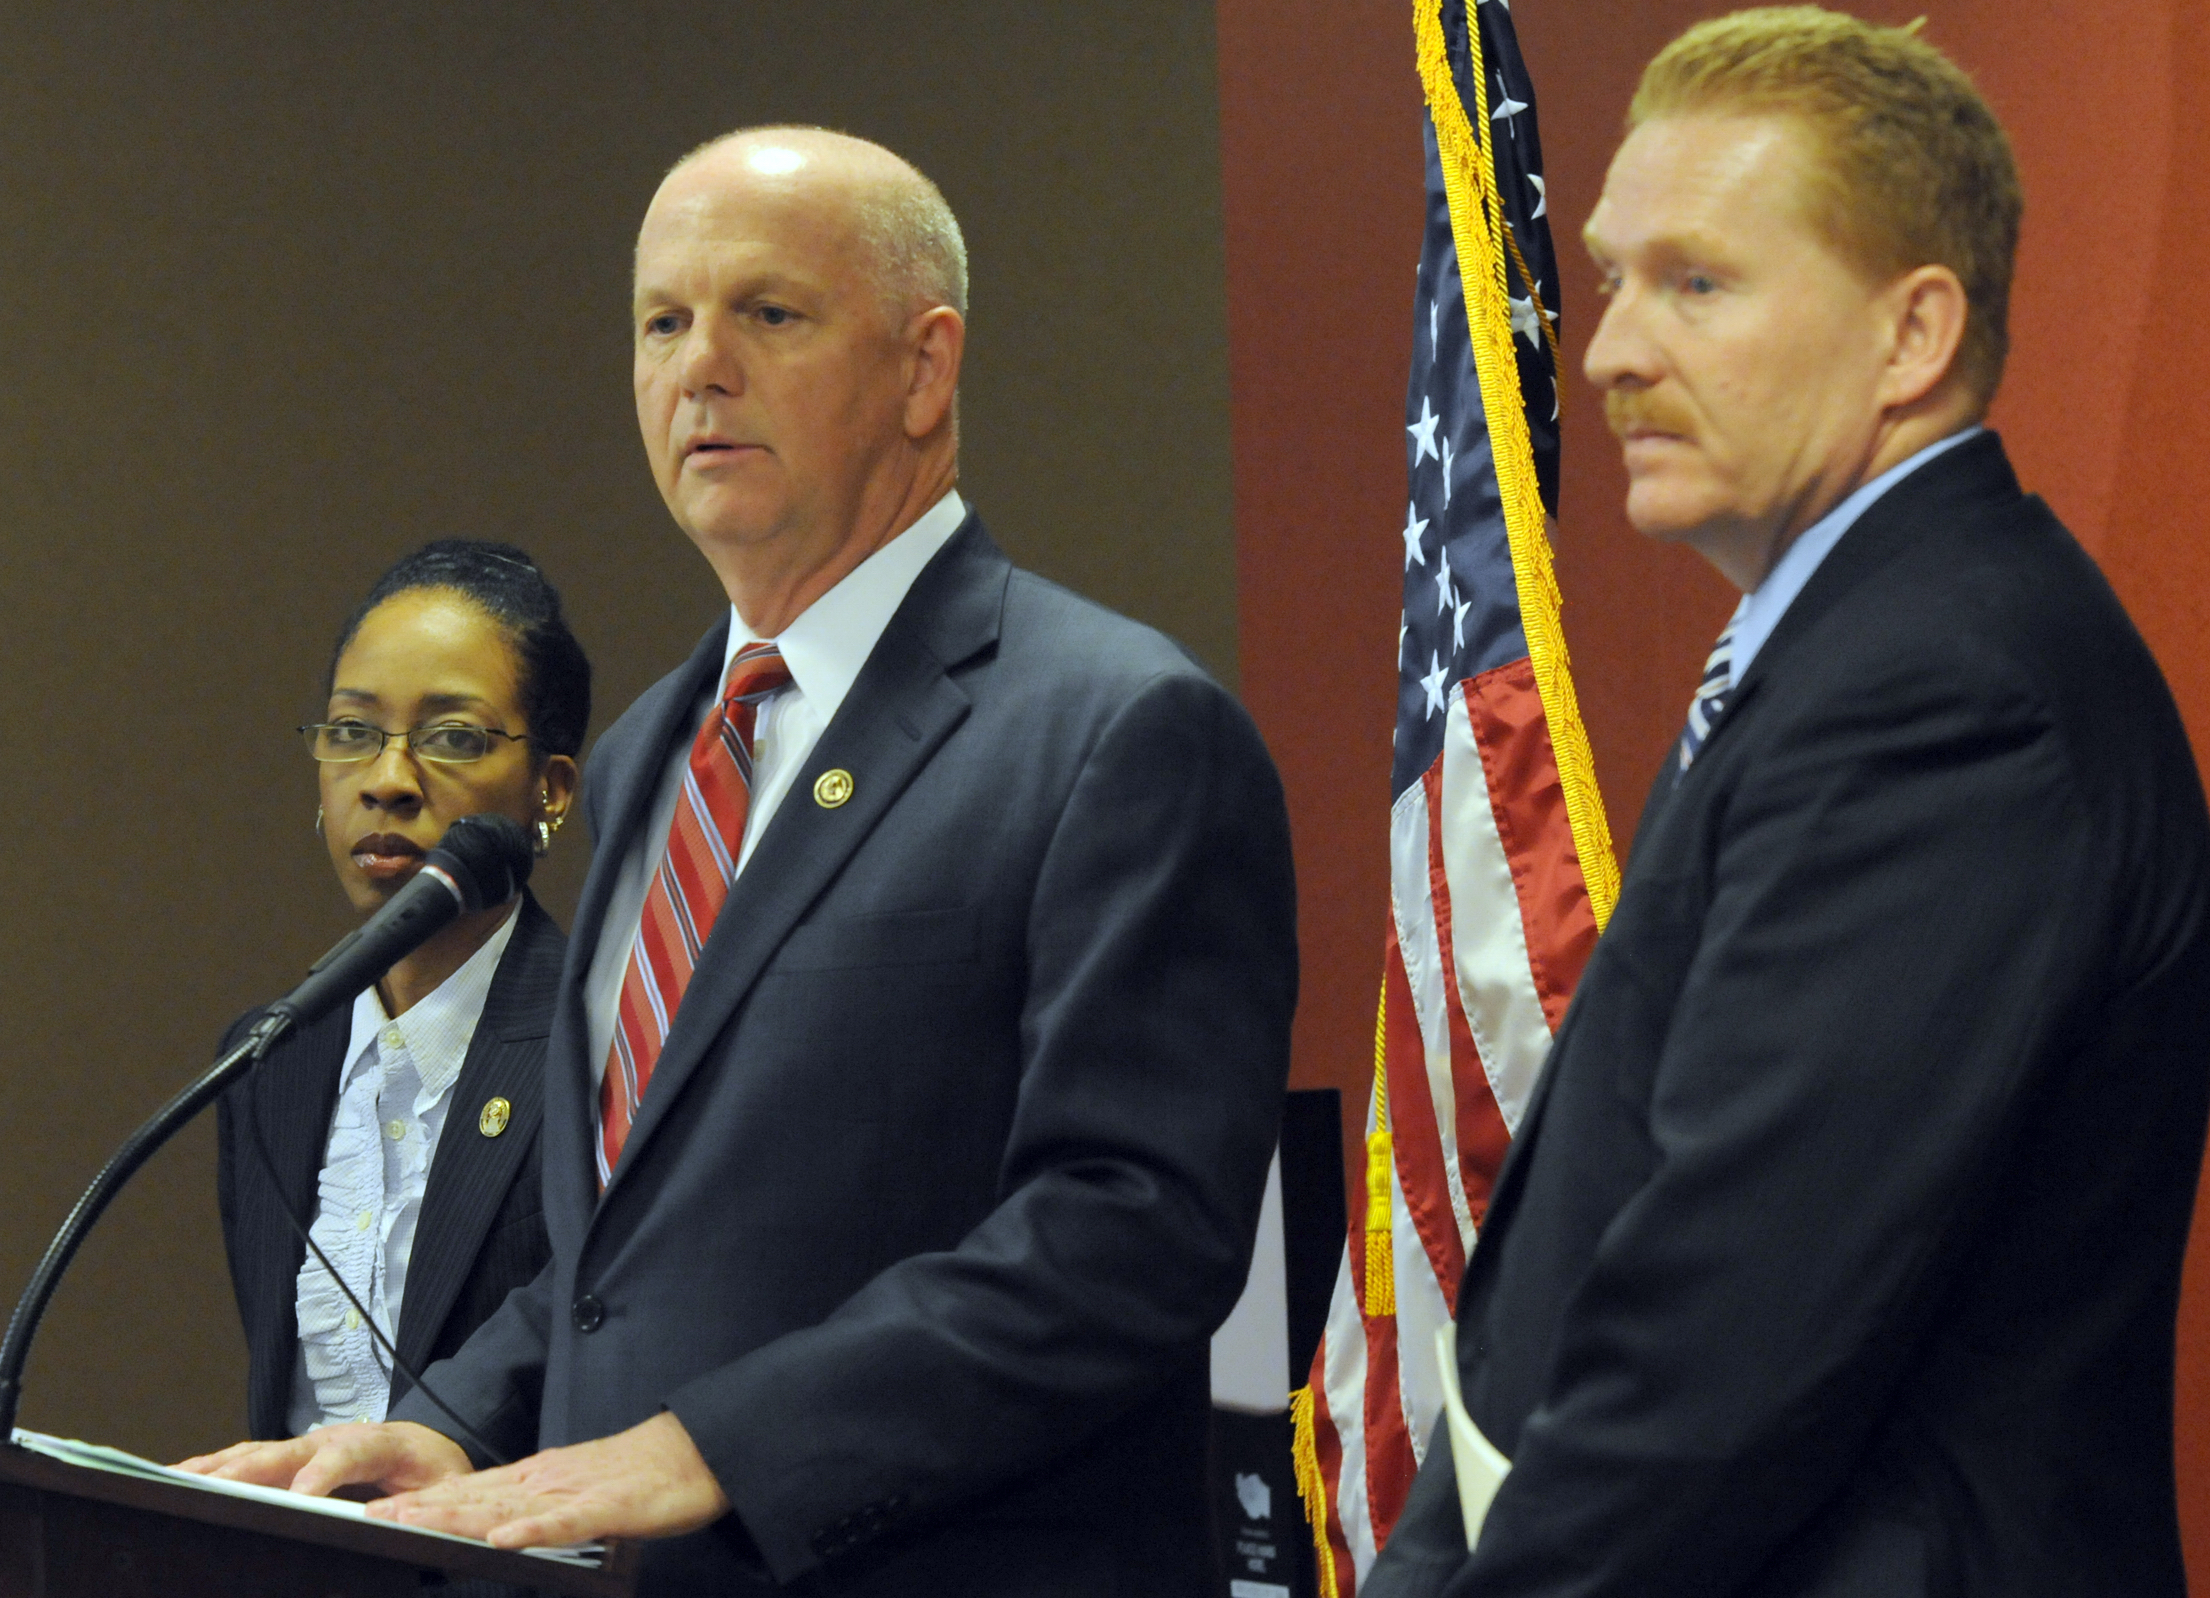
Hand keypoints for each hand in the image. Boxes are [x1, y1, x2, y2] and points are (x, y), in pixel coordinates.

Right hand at [176, 1421, 470, 1497]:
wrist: (430, 1448)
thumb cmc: (434, 1473)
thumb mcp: (444, 1492)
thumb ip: (422, 1508)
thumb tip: (390, 1524)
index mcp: (382, 1444)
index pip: (348, 1455)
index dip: (323, 1475)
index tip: (299, 1498)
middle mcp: (339, 1438)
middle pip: (289, 1452)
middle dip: (248, 1470)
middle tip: (208, 1489)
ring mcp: (313, 1445)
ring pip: (261, 1452)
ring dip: (218, 1466)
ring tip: (175, 1481)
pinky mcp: (296, 1457)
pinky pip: (254, 1459)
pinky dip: (218, 1466)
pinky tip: (186, 1477)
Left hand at [367, 1411, 730, 1548]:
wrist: (699, 1451)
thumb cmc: (647, 1475)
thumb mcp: (584, 1490)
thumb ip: (546, 1506)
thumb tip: (507, 1524)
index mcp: (543, 1477)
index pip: (476, 1490)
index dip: (429, 1500)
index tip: (384, 1508)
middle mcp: (550, 1479)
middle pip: (479, 1495)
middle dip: (425, 1507)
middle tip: (375, 1515)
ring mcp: (577, 1491)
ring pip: (508, 1507)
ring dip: (458, 1515)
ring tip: (415, 1521)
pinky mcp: (610, 1508)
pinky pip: (565, 1522)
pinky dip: (531, 1530)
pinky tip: (502, 1538)